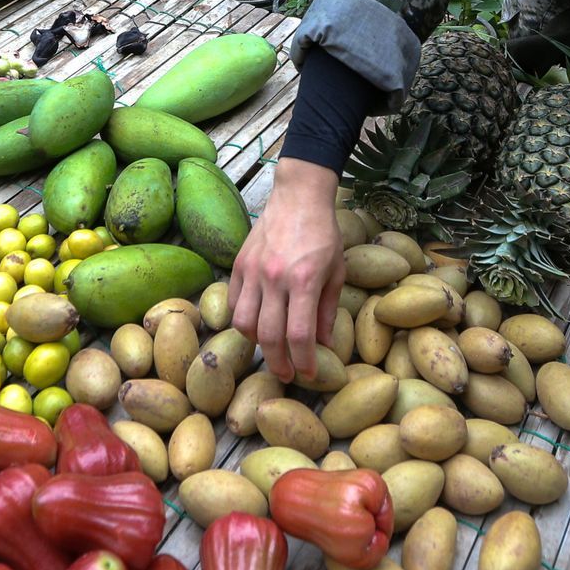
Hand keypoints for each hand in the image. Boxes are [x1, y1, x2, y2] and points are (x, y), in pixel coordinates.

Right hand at [230, 159, 345, 380]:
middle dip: (278, 363)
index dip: (303, 361)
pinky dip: (242, 319)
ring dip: (256, 342)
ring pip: (243, 323)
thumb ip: (327, 310)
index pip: (299, 334)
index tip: (308, 374)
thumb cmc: (323, 233)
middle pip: (268, 336)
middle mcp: (275, 278)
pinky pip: (233, 302)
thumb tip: (323, 344)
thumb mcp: (336, 271)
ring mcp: (253, 270)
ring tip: (270, 346)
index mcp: (304, 280)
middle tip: (287, 374)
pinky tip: (256, 322)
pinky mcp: (238, 264)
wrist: (298, 195)